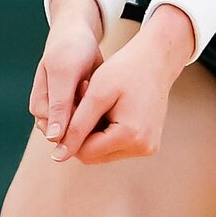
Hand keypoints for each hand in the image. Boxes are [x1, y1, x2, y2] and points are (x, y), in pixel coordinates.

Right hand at [29, 0, 103, 146]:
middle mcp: (50, 114)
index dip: (77, 115)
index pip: (59, 132)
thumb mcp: (64, 75)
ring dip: (94, 108)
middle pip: (73, 131)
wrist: (78, 33)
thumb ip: (59, 106)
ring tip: (92, 82)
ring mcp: (66, 112)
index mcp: (39, 108)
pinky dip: (100, 105)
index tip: (84, 87)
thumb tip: (53, 138)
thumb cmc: (69, 50)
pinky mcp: (81, 108)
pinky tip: (101, 87)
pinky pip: (94, 118)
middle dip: (87, 111)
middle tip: (89, 84)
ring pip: (85, 126)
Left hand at [51, 5, 195, 166]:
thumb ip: (76, 126)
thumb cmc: (125, 70)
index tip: (71, 107)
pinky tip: (105, 109)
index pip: (85, 152)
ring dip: (92, 132)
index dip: (70, 134)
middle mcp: (142, 148)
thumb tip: (59, 156)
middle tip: (81, 102)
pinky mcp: (147, 143)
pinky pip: (116, 145)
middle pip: (94, 155)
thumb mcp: (96, 95)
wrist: (157, 60)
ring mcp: (147, 147)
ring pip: (103, 152)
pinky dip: (105, 131)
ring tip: (93, 103)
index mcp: (130, 136)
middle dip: (81, 133)